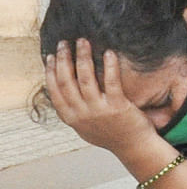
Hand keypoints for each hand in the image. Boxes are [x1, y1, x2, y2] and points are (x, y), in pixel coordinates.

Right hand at [44, 40, 167, 157]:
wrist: (134, 147)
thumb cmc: (110, 134)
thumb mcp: (83, 127)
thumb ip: (71, 111)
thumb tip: (58, 91)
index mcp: (71, 118)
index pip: (54, 90)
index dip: (50, 71)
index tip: (51, 56)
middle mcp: (82, 114)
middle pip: (66, 80)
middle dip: (64, 58)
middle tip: (64, 42)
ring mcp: (99, 110)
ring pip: (85, 78)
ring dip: (83, 56)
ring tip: (83, 41)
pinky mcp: (118, 107)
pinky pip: (111, 81)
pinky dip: (109, 65)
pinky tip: (108, 52)